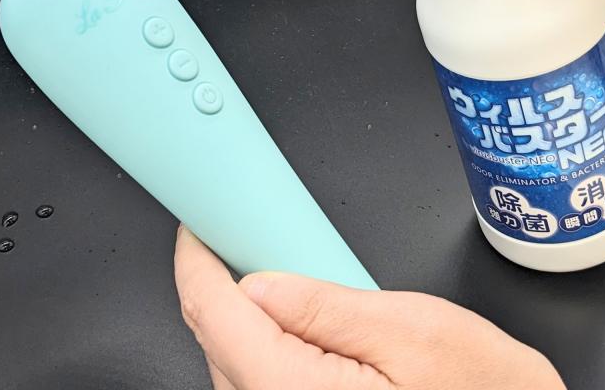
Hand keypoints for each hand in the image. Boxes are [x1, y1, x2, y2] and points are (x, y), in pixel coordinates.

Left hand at [174, 225, 564, 389]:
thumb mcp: (409, 330)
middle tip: (242, 241)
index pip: (213, 316)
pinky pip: (257, 384)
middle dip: (220, 286)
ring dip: (241, 319)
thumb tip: (256, 284)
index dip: (196, 263)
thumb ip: (323, 306)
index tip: (195, 231)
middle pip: (216, 341)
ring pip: (231, 364)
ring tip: (281, 282)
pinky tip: (296, 328)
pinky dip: (260, 346)